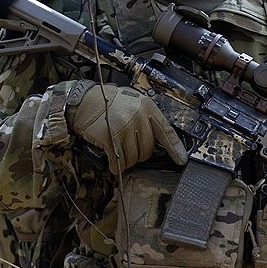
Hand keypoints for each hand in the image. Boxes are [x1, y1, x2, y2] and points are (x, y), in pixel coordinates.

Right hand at [68, 83, 187, 173]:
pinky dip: (116, 166)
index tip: (181, 160)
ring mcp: (124, 126)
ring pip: (133, 157)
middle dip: (139, 154)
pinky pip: (119, 160)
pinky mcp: (110, 137)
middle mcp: (137, 116)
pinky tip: (113, 163)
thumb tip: (157, 141)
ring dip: (126, 161)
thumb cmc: (109, 102)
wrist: (84, 101)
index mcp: (146, 106)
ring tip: (119, 152)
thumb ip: (146, 118)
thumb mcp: (133, 103)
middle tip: (129, 149)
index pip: (166, 131)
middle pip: (148, 149)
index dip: (175, 148)